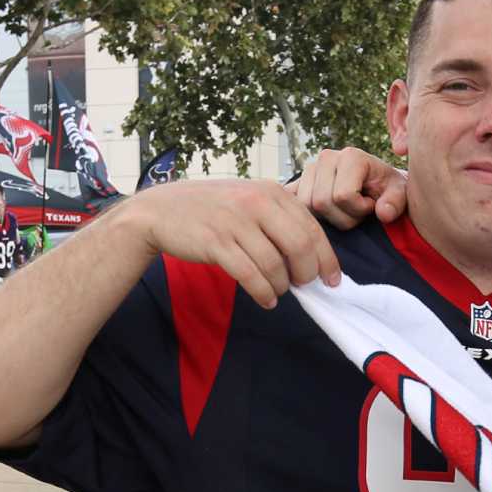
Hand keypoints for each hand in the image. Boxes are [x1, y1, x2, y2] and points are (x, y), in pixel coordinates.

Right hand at [117, 178, 341, 309]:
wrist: (160, 211)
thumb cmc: (211, 210)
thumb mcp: (249, 199)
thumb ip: (279, 218)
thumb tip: (313, 253)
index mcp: (271, 191)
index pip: (312, 228)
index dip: (327, 258)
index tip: (332, 280)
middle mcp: (256, 202)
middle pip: (300, 246)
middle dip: (307, 273)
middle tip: (303, 285)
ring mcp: (235, 221)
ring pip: (275, 264)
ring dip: (281, 286)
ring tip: (277, 292)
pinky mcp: (216, 243)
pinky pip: (250, 275)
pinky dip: (263, 293)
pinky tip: (266, 300)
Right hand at [289, 148, 407, 230]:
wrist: (376, 183)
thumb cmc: (387, 188)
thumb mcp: (399, 193)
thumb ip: (396, 202)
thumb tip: (383, 213)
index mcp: (351, 156)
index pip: (343, 195)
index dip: (359, 210)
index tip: (371, 206)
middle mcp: (327, 157)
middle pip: (322, 202)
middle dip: (343, 217)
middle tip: (357, 212)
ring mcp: (310, 168)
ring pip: (307, 206)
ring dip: (327, 218)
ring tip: (344, 211)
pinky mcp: (298, 181)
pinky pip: (293, 202)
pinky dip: (304, 213)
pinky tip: (322, 215)